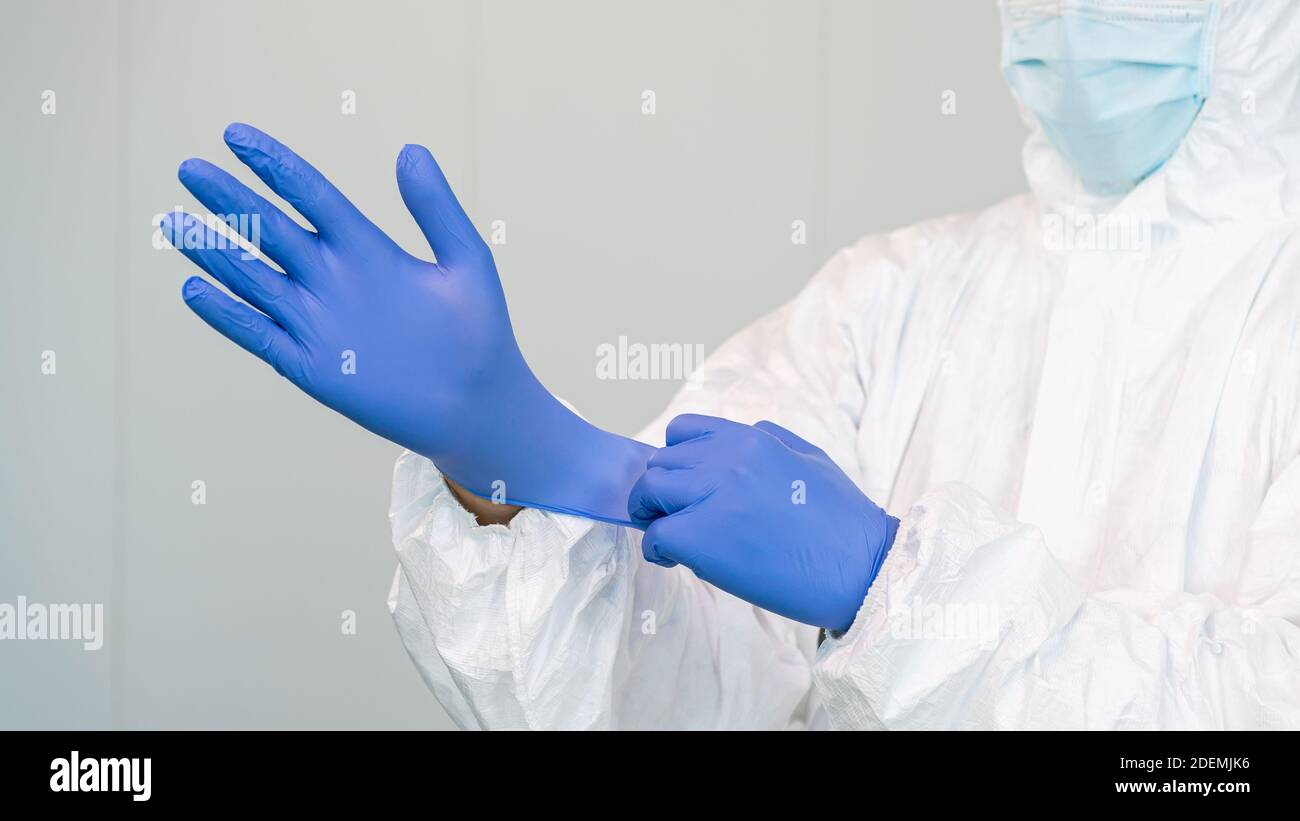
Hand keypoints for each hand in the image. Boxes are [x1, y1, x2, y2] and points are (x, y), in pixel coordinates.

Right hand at [163, 123, 649, 523]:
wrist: (479, 405)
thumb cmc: (481, 334)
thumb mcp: (465, 260)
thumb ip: (435, 209)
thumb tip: (411, 149)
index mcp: (366, 249)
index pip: (308, 195)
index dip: (273, 166)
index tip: (236, 135)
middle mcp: (333, 279)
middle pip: (271, 231)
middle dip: (231, 201)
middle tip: (190, 170)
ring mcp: (318, 322)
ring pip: (254, 279)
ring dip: (216, 252)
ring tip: (176, 222)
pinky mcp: (311, 365)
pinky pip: (260, 335)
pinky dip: (229, 314)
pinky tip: (197, 289)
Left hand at [628, 414, 897, 630]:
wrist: (862, 570)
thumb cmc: (844, 521)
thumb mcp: (808, 457)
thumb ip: (767, 441)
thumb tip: (732, 441)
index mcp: (751, 440)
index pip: (682, 431)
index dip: (677, 459)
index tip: (685, 484)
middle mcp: (726, 461)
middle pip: (660, 463)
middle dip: (662, 490)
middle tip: (678, 516)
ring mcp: (712, 498)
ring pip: (648, 492)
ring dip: (654, 515)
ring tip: (675, 537)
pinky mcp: (702, 539)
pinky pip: (656, 536)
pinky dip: (659, 550)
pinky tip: (676, 560)